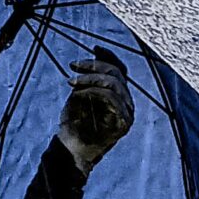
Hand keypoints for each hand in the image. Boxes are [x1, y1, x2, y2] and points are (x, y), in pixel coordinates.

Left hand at [57, 47, 134, 170]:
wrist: (70, 149)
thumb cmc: (73, 123)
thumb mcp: (80, 92)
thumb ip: (91, 75)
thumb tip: (99, 51)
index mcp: (119, 95)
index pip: (120, 70)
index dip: (108, 57)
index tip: (93, 48)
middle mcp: (127, 103)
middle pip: (118, 73)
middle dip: (94, 66)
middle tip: (74, 66)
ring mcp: (127, 113)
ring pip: (115, 83)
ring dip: (91, 78)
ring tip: (72, 82)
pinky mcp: (124, 123)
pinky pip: (112, 97)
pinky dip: (94, 90)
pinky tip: (79, 93)